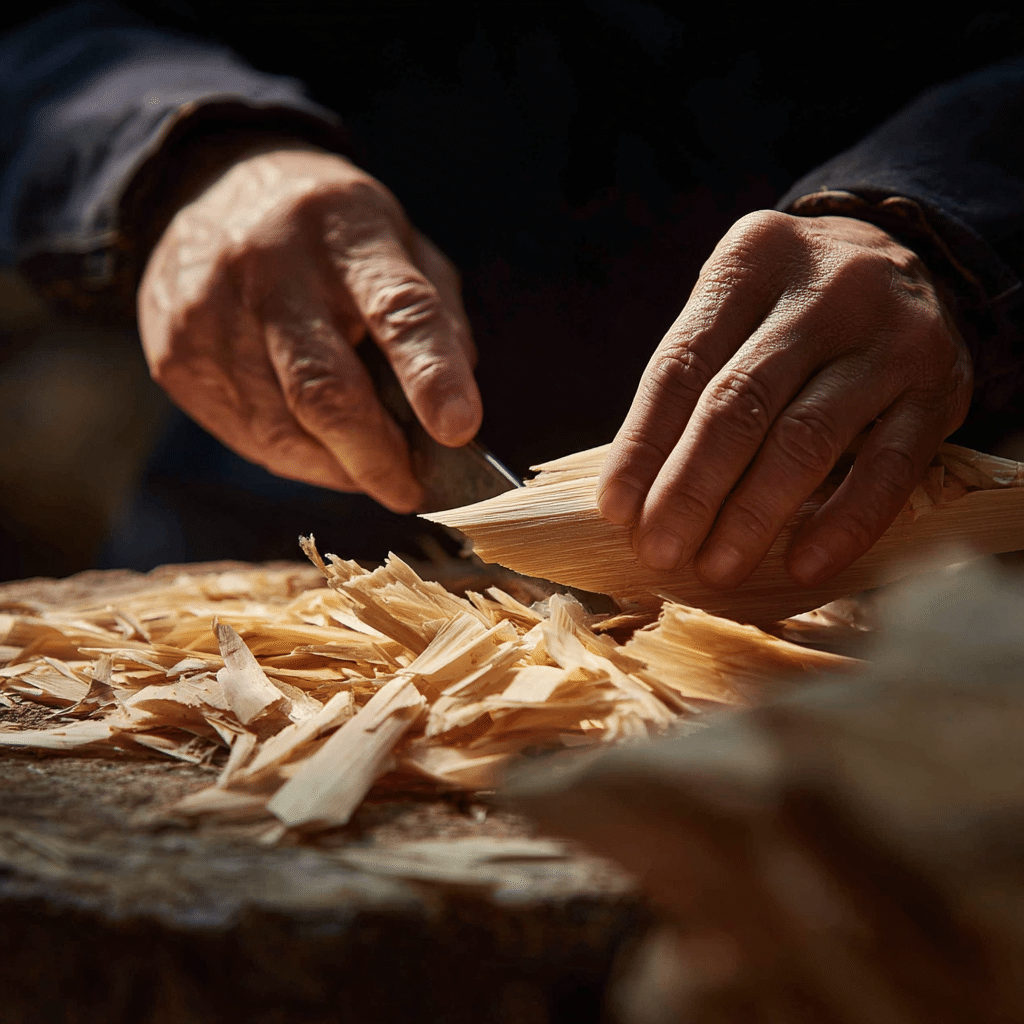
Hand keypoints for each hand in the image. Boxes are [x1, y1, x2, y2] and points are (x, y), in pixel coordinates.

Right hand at [138, 145, 480, 512]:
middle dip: (376, 457)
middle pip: (325, 390)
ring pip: (282, 430)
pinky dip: (296, 459)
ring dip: (337, 467)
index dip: (431, 374)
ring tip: (366, 467)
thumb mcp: (401, 242)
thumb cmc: (332, 236)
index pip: (398, 309)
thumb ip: (437, 318)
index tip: (460, 431)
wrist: (209, 191)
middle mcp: (270, 266)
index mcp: (345, 230)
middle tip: (409, 490)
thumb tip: (452, 416)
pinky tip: (318, 448)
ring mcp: (209, 312)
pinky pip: (248, 438)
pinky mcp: (175, 356)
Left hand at [596, 211, 972, 587]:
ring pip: (807, 440)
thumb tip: (637, 494)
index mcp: (753, 260)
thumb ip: (693, 381)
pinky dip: (843, 523)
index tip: (617, 509)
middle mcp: (826, 290)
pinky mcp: (940, 388)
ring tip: (716, 568)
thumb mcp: (738, 307)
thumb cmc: (793, 305)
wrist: (910, 259)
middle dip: (691, 489)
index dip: (644, 444)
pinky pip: (889, 469)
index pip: (682, 364)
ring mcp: (892, 337)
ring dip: (753, 516)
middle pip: (739, 404)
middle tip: (660, 549)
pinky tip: (803, 564)